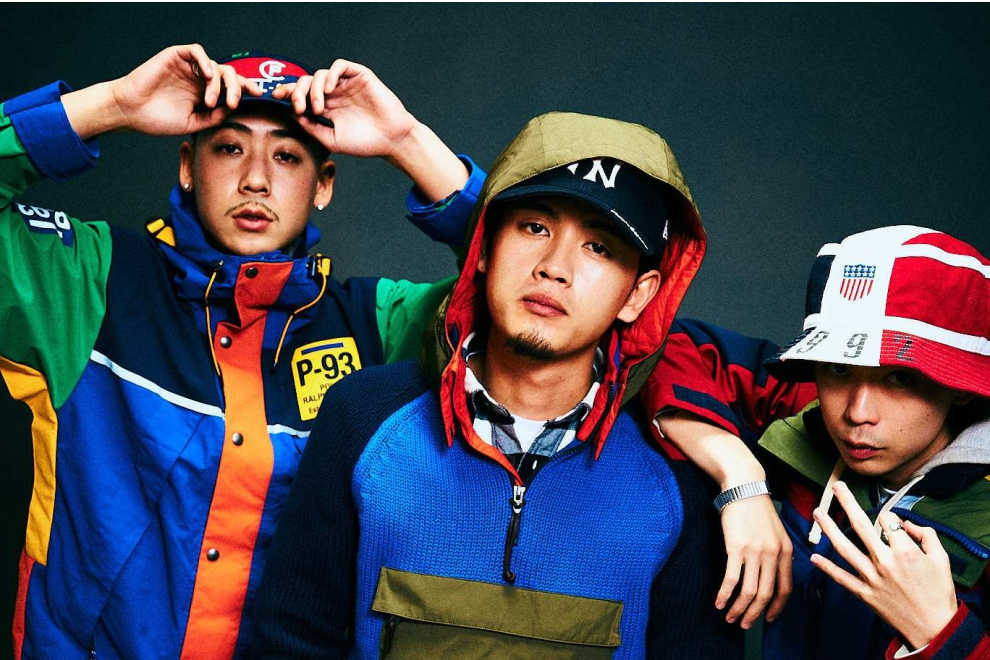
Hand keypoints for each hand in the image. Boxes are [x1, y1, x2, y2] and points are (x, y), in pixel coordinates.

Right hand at [107, 44, 260, 134]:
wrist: (131, 111)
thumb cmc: (159, 119)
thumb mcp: (194, 123)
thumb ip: (215, 116)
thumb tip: (234, 108)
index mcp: (205, 93)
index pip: (231, 87)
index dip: (246, 88)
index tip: (258, 96)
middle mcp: (200, 78)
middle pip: (229, 74)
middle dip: (238, 87)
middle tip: (235, 102)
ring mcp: (189, 67)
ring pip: (216, 65)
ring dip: (218, 83)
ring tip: (210, 101)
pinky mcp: (176, 56)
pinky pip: (197, 51)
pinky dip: (206, 60)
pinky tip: (207, 74)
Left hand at [272, 59, 417, 159]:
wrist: (391, 140)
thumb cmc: (365, 143)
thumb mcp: (331, 140)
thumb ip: (312, 128)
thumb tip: (293, 116)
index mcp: (327, 107)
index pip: (302, 94)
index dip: (287, 92)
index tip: (275, 97)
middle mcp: (335, 93)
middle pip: (306, 81)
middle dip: (297, 92)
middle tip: (299, 107)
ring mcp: (346, 84)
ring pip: (320, 74)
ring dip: (314, 89)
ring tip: (318, 107)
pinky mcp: (360, 76)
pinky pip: (340, 65)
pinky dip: (331, 74)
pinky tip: (329, 89)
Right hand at [717, 494, 792, 627]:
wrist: (744, 487)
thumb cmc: (756, 509)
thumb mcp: (776, 531)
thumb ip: (777, 553)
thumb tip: (772, 575)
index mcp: (786, 552)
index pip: (785, 589)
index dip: (776, 607)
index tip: (768, 618)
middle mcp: (773, 554)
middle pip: (765, 594)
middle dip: (754, 614)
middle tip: (744, 625)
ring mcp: (755, 552)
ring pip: (749, 591)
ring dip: (739, 609)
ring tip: (729, 618)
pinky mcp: (736, 548)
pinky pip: (731, 579)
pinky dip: (724, 594)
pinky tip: (718, 602)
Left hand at [811, 481, 957, 649]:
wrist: (935, 627)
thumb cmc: (939, 593)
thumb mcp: (942, 559)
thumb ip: (926, 535)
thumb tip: (906, 524)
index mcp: (905, 552)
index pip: (887, 520)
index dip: (889, 517)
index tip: (891, 522)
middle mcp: (885, 562)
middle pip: (860, 525)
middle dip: (847, 502)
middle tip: (837, 486)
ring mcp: (871, 577)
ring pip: (844, 548)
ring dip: (828, 528)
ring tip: (817, 512)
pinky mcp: (864, 593)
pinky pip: (841, 578)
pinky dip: (826, 567)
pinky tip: (814, 556)